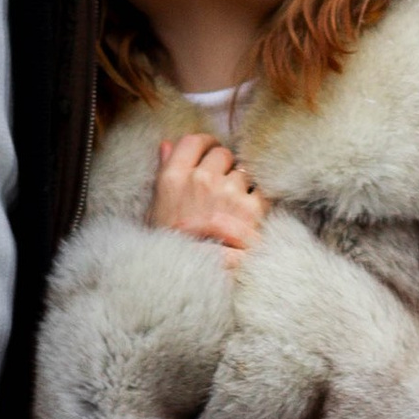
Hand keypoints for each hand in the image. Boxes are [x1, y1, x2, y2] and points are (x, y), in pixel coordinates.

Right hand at [149, 130, 268, 260]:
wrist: (190, 278)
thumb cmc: (169, 245)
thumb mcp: (157, 209)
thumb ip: (165, 172)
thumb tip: (167, 144)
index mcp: (173, 178)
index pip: (194, 141)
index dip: (205, 144)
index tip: (209, 152)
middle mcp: (200, 180)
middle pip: (222, 153)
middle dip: (224, 166)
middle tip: (221, 185)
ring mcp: (227, 193)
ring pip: (243, 171)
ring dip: (241, 184)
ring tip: (233, 206)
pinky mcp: (251, 209)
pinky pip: (261, 190)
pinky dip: (258, 200)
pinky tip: (248, 215)